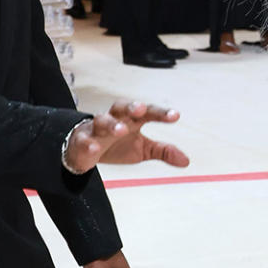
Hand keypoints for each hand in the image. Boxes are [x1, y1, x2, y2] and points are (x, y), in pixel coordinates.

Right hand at [64, 100, 189, 171]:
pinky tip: (95, 148)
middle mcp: (115, 119)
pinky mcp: (81, 141)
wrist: (86, 152)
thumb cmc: (117, 145)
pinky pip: (84, 140)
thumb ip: (163, 151)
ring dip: (111, 124)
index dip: (161, 113)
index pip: (148, 112)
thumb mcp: (143, 149)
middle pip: (122, 107)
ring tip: (121, 130)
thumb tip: (186, 161)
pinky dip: (89, 144)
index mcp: (132, 119)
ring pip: (101, 120)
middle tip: (141, 109)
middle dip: (131, 107)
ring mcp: (96, 129)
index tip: (175, 116)